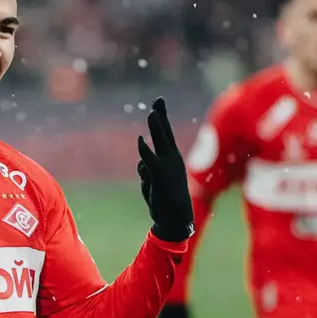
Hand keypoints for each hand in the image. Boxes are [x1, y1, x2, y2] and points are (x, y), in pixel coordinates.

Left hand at [137, 97, 194, 241]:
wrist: (175, 217)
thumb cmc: (166, 200)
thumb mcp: (156, 181)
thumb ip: (149, 169)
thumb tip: (141, 164)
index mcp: (173, 158)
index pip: (166, 133)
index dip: (161, 117)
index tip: (158, 103)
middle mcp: (172, 158)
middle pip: (164, 132)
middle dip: (160, 115)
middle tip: (158, 100)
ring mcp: (168, 165)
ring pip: (160, 141)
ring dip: (157, 127)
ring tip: (153, 113)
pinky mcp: (160, 175)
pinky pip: (150, 159)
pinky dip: (145, 150)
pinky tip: (141, 141)